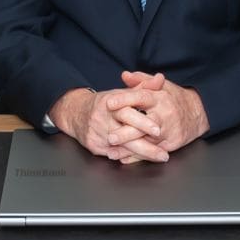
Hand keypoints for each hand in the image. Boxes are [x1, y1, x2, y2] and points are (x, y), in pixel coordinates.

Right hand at [49, 86, 168, 163]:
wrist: (76, 113)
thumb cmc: (105, 104)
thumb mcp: (122, 93)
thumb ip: (143, 87)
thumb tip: (161, 79)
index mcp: (110, 103)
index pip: (127, 113)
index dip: (143, 122)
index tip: (158, 130)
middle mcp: (102, 118)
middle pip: (125, 134)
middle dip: (145, 145)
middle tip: (163, 153)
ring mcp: (97, 133)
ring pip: (122, 148)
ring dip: (142, 154)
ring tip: (160, 157)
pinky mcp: (94, 145)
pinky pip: (114, 154)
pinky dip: (130, 158)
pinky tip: (144, 160)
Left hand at [114, 71, 208, 153]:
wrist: (197, 114)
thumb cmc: (174, 99)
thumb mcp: (161, 86)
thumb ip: (141, 80)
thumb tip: (125, 75)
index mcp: (160, 98)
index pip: (141, 97)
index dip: (125, 100)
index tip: (109, 103)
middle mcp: (164, 114)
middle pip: (144, 124)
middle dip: (126, 132)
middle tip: (110, 137)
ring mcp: (168, 131)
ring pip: (146, 141)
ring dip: (128, 148)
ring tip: (112, 152)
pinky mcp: (171, 144)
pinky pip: (152, 152)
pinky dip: (137, 157)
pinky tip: (124, 159)